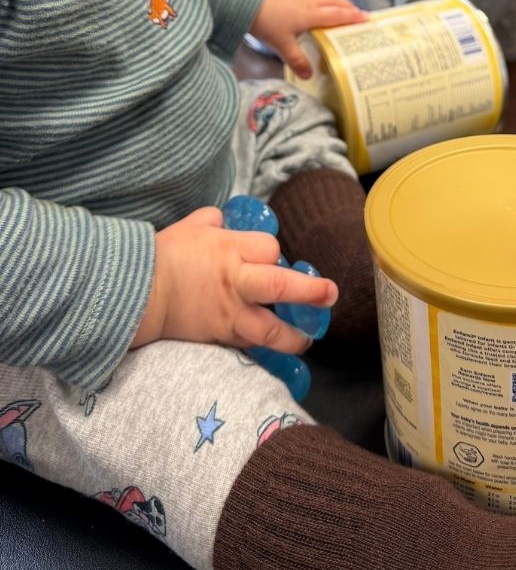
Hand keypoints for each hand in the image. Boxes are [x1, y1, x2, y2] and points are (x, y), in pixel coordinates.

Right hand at [131, 208, 338, 354]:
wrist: (133, 295)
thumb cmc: (160, 258)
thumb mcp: (188, 228)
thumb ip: (212, 222)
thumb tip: (223, 220)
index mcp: (229, 250)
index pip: (268, 248)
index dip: (274, 252)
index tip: (272, 258)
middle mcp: (235, 282)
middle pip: (280, 286)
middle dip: (310, 291)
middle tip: (330, 295)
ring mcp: (228, 312)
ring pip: (269, 329)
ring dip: (293, 337)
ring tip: (307, 340)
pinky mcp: (218, 336)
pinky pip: (247, 344)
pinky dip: (261, 346)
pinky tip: (274, 349)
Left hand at [251, 0, 365, 79]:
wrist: (244, 1)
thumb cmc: (267, 22)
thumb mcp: (282, 45)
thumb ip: (296, 60)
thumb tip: (308, 76)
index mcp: (312, 14)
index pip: (338, 15)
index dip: (353, 17)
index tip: (367, 18)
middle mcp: (308, 1)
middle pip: (333, 0)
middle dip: (347, 5)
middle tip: (356, 11)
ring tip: (335, 4)